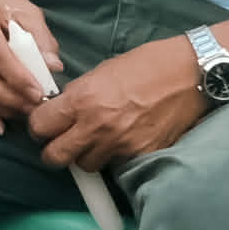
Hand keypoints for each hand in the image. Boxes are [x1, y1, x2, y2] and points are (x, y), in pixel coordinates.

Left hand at [31, 33, 210, 169]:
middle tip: (62, 142)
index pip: (39, 126)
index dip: (38, 126)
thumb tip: (61, 109)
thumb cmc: (146, 64)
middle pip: (55, 157)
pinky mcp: (142, 155)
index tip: (44, 125)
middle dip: (53, 151)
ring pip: (85, 165)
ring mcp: (120, 144)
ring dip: (86, 155)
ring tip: (97, 140)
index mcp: (82, 100)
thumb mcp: (102, 71)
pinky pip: (117, 165)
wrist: (189, 73)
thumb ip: (79, 94)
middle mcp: (96, 126)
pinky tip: (123, 141)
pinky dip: (115, 157)